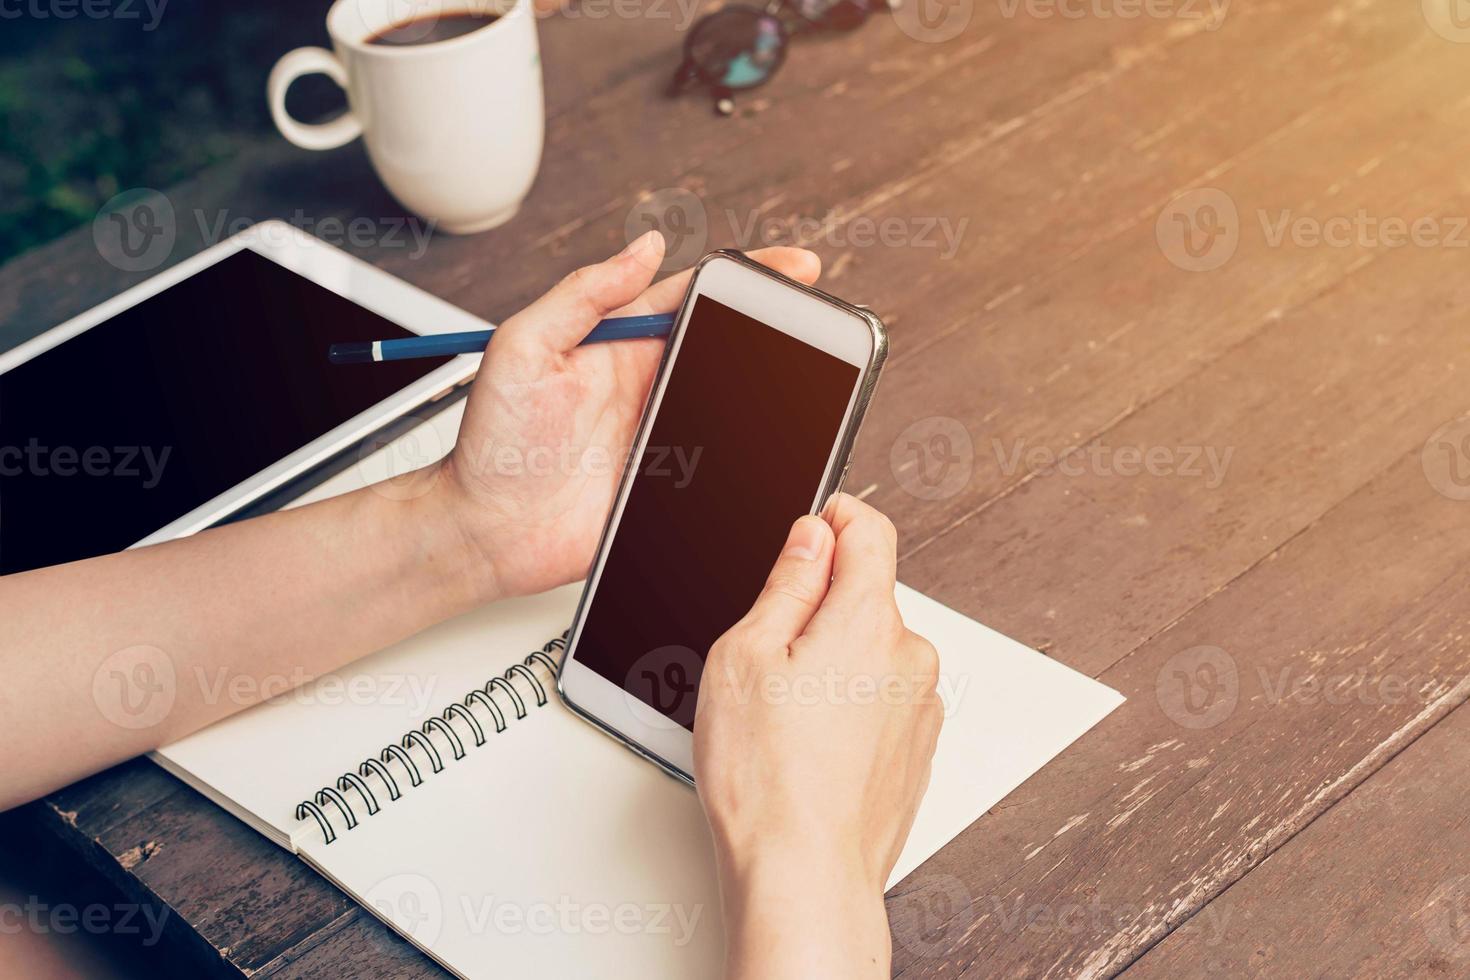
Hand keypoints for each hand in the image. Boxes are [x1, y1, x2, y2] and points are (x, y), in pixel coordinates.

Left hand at [431, 234, 820, 601]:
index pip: (694, 295)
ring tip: (819, 379)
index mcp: (618, 342)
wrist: (485, 530)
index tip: (793, 268)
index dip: (748, 278)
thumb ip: (582, 295)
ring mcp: (664, 433)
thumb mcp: (523, 348)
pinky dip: (759, 455)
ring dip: (777, 392)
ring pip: (737, 403)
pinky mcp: (671, 485)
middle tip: (823, 323)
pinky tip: (786, 445)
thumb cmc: (492, 441)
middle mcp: (648, 382)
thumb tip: (643, 248)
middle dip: (780, 329)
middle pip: (728, 344)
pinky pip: (727, 464)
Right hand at [693, 494, 942, 978]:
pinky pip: (882, 698)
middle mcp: (910, 657)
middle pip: (866, 595)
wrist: (804, 875)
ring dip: (834, 661)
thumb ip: (788, 582)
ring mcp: (919, 706)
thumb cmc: (767, 780)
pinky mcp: (918, 747)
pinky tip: (807, 744)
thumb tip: (812, 536)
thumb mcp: (745, 656)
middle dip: (819, 608)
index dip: (835, 516)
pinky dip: (850, 705)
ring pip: (872, 650)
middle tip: (766, 654)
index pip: (871, 529)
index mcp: (868, 621)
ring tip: (783, 715)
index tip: (811, 526)